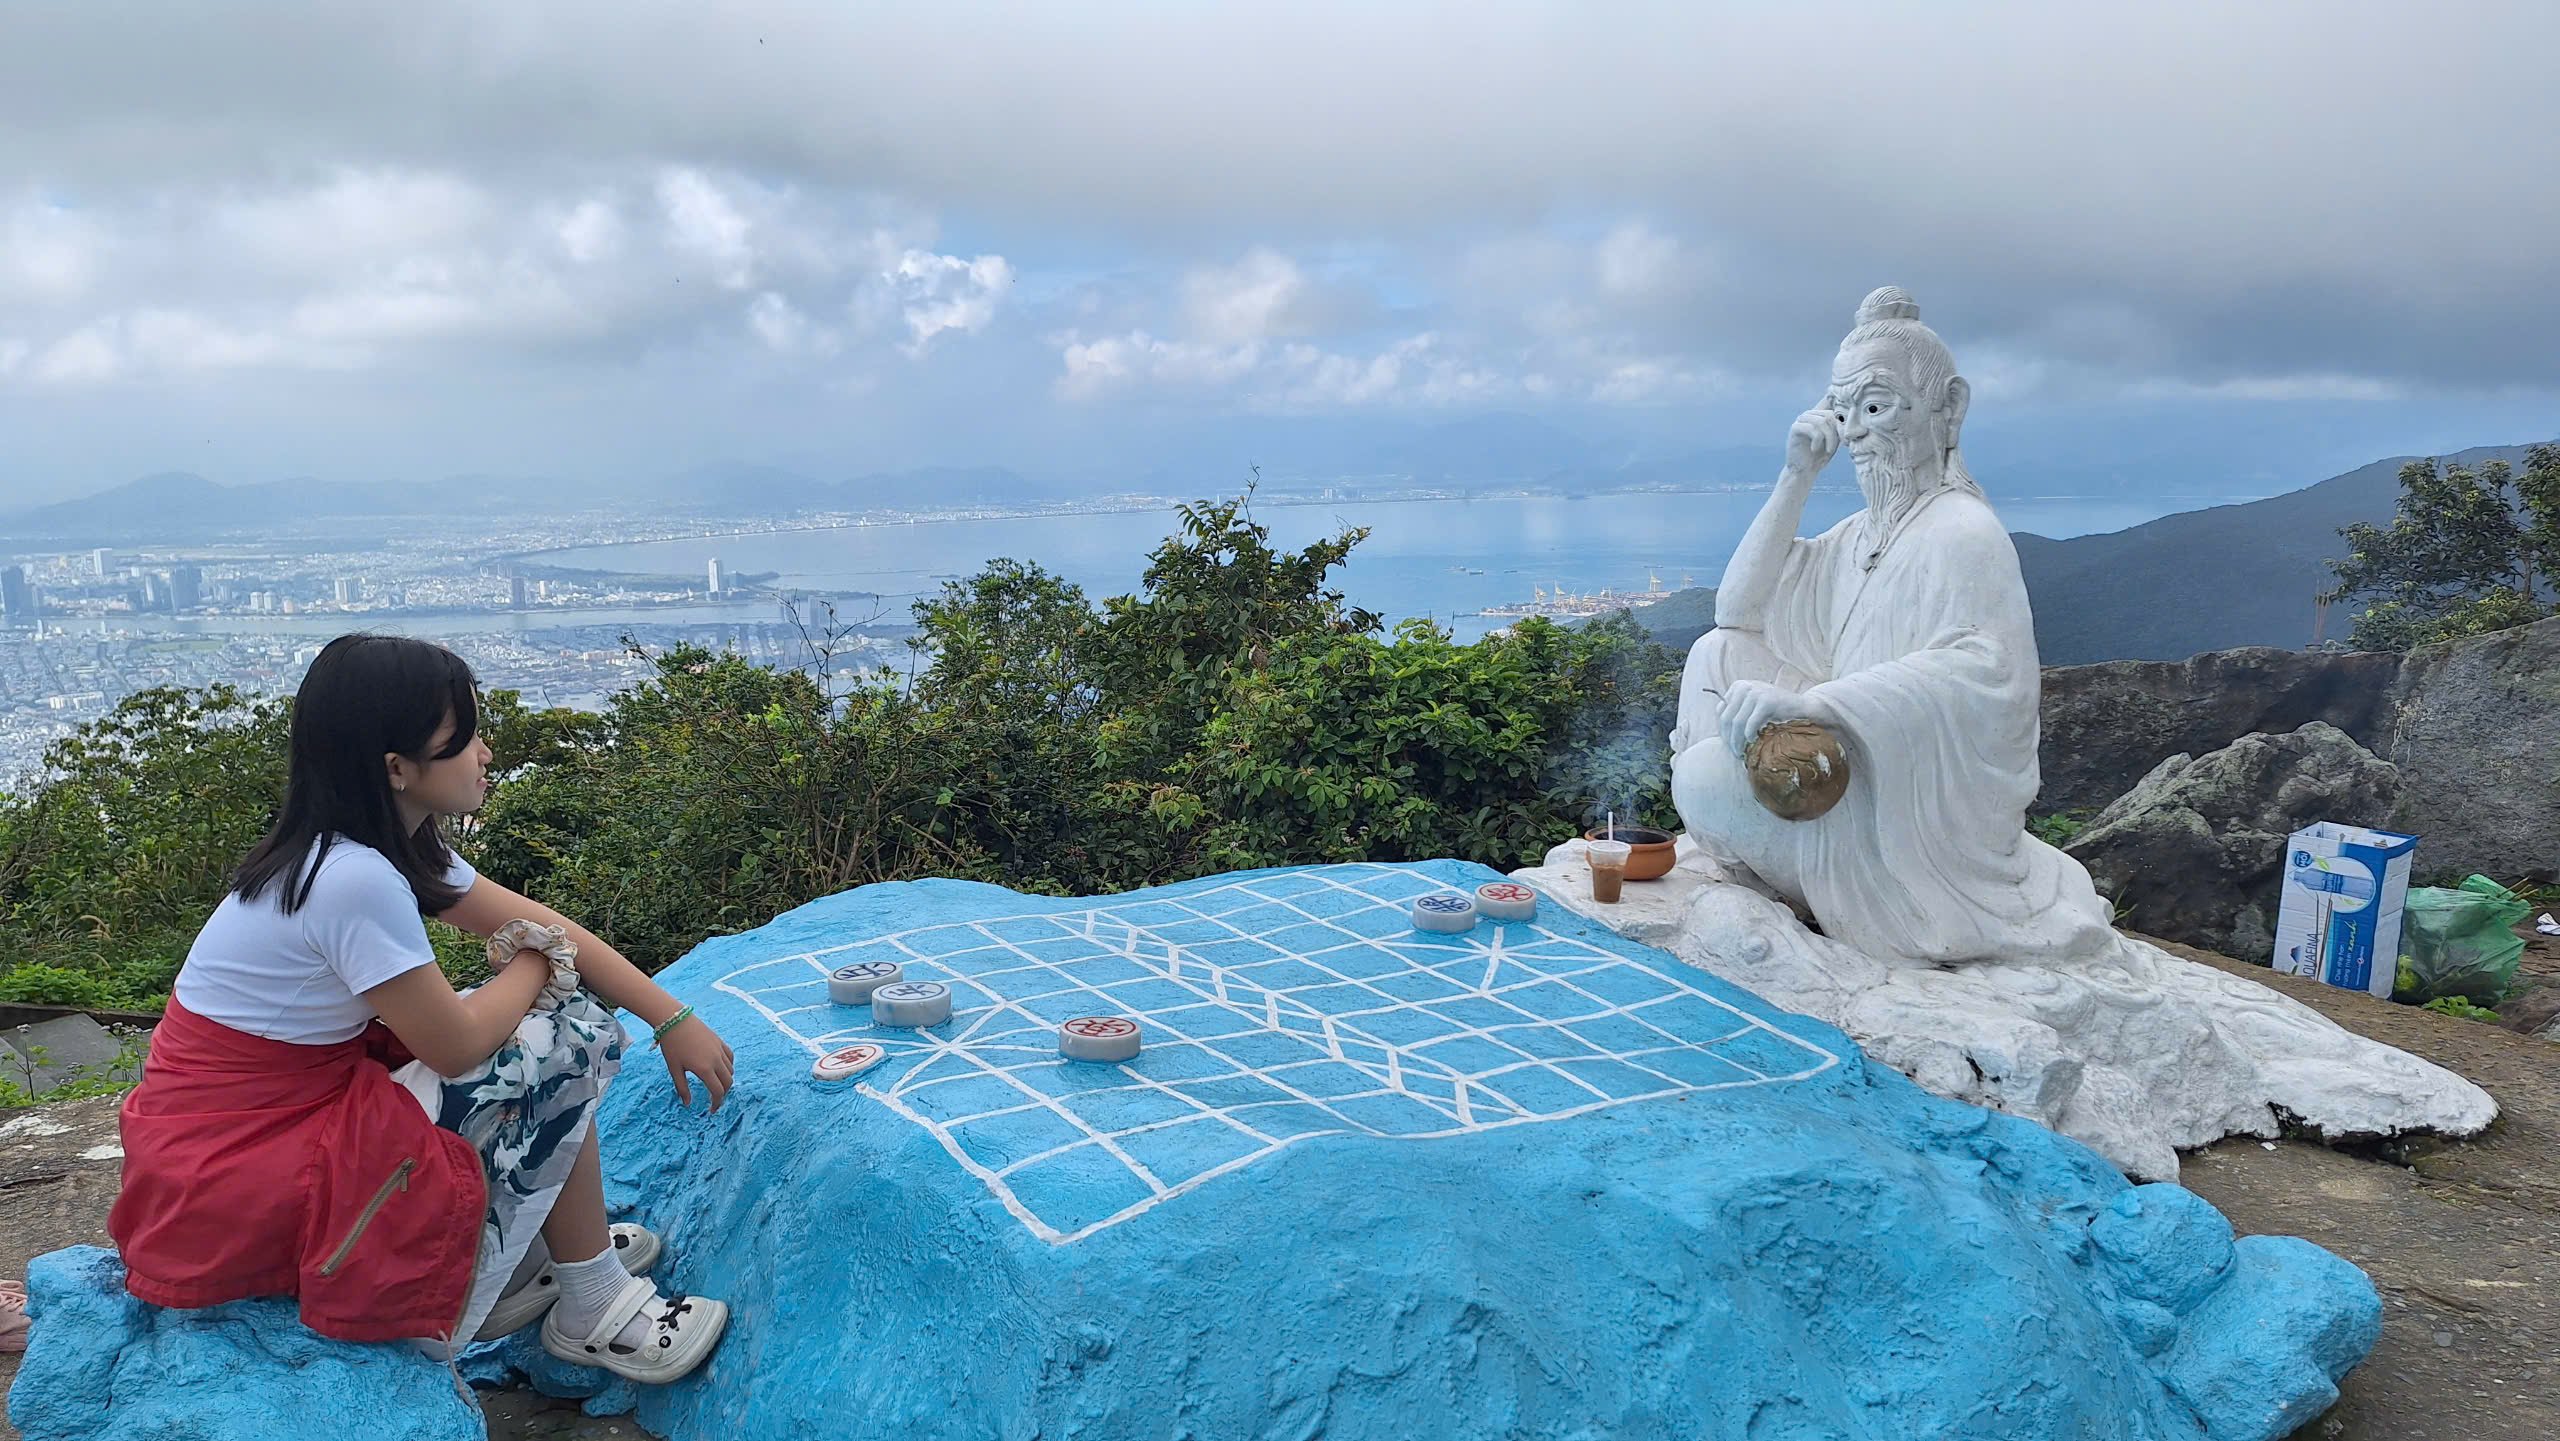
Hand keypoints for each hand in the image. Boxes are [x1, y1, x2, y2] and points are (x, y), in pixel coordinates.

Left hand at [659, 1013, 735, 1111]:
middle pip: (728, 1082)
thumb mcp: (674, 1069)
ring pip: (731, 1070)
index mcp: (704, 1069)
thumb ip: (682, 1088)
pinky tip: (721, 1069)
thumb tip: (687, 1104)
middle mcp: (716, 1060)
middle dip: (723, 1094)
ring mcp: (719, 1050)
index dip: (716, 1103)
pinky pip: (730, 1058)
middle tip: (714, 1100)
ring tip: (716, 1085)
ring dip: (726, 1081)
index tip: (711, 1110)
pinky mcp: (720, 1042)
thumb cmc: (672, 1045)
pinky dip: (729, 1066)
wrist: (674, 1020)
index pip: (717, 1091)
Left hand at [1718, 680, 1840, 757]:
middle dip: (1729, 738)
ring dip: (1737, 741)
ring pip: (1737, 722)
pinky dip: (1749, 736)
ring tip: (1741, 752)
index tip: (1728, 745)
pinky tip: (1752, 742)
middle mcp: (1744, 686)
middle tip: (1735, 753)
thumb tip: (1721, 731)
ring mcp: (1755, 692)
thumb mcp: (1753, 706)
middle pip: (1727, 718)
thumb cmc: (1777, 710)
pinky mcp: (1766, 701)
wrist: (1804, 707)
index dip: (1722, 731)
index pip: (1721, 711)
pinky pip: (1750, 723)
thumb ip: (1738, 712)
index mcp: (1738, 686)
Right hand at [1784, 406, 1842, 478]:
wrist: (1804, 470)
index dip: (1841, 428)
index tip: (1843, 443)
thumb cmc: (1820, 455)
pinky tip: (1814, 449)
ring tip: (1828, 450)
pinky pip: (1811, 428)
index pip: (1834, 414)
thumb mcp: (1835, 440)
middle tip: (1832, 449)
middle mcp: (1809, 414)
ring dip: (1828, 437)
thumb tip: (1846, 421)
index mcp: (1818, 415)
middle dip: (1834, 434)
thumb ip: (1839, 429)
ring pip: (1821, 421)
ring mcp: (1801, 420)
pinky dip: (1817, 440)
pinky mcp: (1794, 428)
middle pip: (1828, 416)